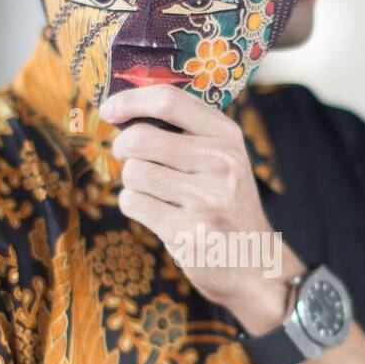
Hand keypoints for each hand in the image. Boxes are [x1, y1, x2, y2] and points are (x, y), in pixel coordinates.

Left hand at [101, 85, 303, 329]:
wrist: (255, 263)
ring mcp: (206, 199)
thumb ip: (186, 131)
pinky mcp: (188, 232)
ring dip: (131, 182)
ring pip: (133, 172)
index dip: (130, 100)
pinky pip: (133, 203)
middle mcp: (221, 163)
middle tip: (129, 158)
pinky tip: (156, 213)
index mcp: (227, 136)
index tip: (109, 110)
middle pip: (140, 138)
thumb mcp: (224, 159)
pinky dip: (134, 206)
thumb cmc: (226, 205)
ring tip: (153, 192)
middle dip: (122, 148)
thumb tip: (126, 108)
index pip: (169, 101)